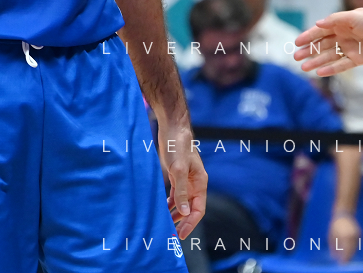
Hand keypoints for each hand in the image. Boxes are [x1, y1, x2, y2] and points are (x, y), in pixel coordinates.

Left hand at [159, 122, 206, 240]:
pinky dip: (169, 203)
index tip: (181, 235)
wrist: (172, 128)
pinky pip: (175, 195)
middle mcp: (195, 184)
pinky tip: (162, 210)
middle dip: (182, 222)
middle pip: (191, 209)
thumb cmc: (177, 146)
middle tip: (171, 235)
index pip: (199, 209)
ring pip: (182, 203)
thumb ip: (182, 191)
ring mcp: (186, 180)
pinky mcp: (176, 176)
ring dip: (175, 214)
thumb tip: (186, 212)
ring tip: (165, 226)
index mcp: (200, 183)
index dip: (191, 223)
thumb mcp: (178, 169)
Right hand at [293, 8, 362, 75]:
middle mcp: (343, 36)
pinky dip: (331, 69)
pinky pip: (341, 65)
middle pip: (322, 45)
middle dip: (309, 51)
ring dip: (316, 62)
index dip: (308, 36)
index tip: (296, 43)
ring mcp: (350, 49)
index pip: (320, 31)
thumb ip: (334, 20)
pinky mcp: (358, 60)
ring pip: (329, 57)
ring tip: (304, 68)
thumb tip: (318, 23)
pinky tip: (320, 73)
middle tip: (296, 57)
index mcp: (341, 24)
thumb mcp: (353, 16)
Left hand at [329, 213, 359, 262]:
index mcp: (345, 236)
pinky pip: (357, 244)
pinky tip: (350, 250)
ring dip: (351, 253)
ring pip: (356, 247)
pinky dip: (354, 248)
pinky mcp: (360, 234)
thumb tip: (334, 256)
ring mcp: (358, 235)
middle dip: (348, 257)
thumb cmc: (335, 224)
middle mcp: (353, 236)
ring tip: (346, 257)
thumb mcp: (331, 234)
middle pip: (352, 250)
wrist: (344, 213)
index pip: (347, 250)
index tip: (342, 263)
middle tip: (344, 262)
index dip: (345, 258)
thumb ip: (333, 245)